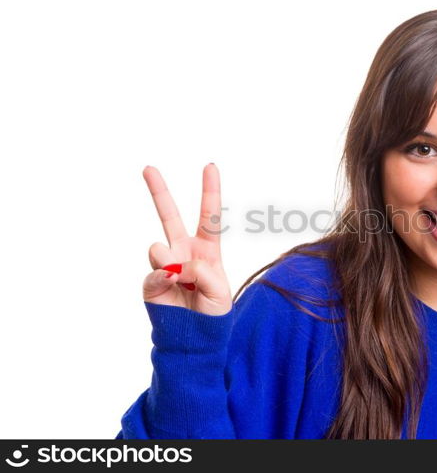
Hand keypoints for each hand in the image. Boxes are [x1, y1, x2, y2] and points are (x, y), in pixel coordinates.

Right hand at [141, 164, 231, 315]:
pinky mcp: (151, 282)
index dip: (209, 191)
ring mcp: (166, 265)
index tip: (210, 166)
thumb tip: (174, 264)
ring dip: (171, 262)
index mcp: (206, 250)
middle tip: (148, 168)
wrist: (194, 338)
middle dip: (158, 191)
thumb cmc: (213, 313)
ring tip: (181, 280)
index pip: (208, 217)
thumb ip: (203, 272)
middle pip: (169, 216)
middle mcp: (183, 252)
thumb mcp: (220, 291)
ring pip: (159, 247)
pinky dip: (165, 280)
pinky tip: (173, 288)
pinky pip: (156, 273)